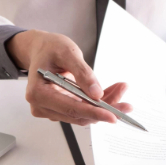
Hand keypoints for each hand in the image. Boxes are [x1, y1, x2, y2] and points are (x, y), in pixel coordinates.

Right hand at [7, 30, 132, 125]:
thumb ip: (82, 73)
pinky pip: (83, 111)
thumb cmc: (50, 48)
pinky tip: (112, 92)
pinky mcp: (60, 110)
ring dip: (105, 106)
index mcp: (38, 93)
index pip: (71, 108)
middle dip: (105, 110)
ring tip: (121, 90)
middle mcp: (42, 106)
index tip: (113, 116)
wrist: (42, 49)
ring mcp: (50, 110)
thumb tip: (97, 94)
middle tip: (127, 104)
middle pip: (80, 115)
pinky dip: (99, 104)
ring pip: (84, 115)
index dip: (94, 113)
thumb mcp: (67, 52)